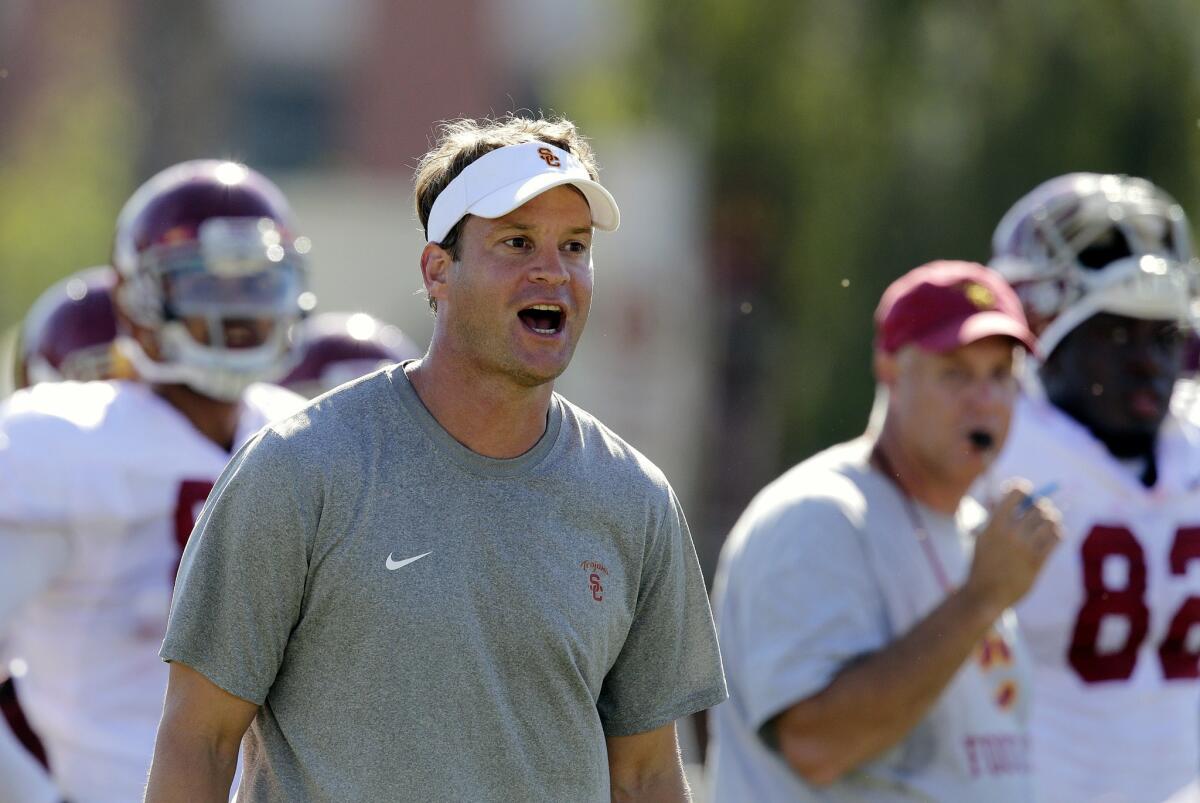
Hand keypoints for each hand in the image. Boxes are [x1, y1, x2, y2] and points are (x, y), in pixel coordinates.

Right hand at [964, 482, 1061, 615]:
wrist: (986, 594)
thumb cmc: (983, 563)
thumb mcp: (983, 537)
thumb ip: (995, 517)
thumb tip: (1009, 496)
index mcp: (995, 524)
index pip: (1017, 493)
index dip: (1024, 490)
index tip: (1026, 494)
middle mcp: (1011, 533)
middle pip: (1038, 506)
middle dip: (1042, 507)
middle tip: (1042, 511)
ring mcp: (1025, 547)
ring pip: (1050, 521)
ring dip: (1052, 519)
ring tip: (1049, 523)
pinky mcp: (1037, 561)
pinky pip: (1056, 539)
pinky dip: (1058, 534)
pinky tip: (1054, 536)